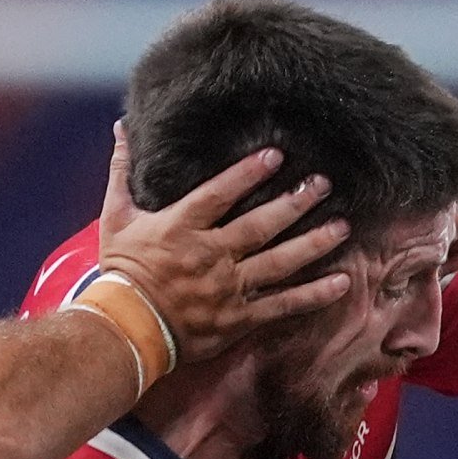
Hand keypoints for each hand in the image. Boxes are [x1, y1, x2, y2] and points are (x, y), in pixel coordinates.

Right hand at [93, 127, 353, 359]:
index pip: (220, 193)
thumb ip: (122, 172)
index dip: (248, 173)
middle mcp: (211, 254)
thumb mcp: (115, 217)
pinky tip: (342, 282)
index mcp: (182, 227)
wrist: (126, 329)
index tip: (277, 155)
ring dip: (314, 243)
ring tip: (342, 227)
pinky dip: (314, 294)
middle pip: (261, 225)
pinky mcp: (240, 317)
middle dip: (295, 203)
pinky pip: (283, 304)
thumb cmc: (121, 272)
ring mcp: (229, 287)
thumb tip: (122, 129)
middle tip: (323, 185)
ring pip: (280, 262)